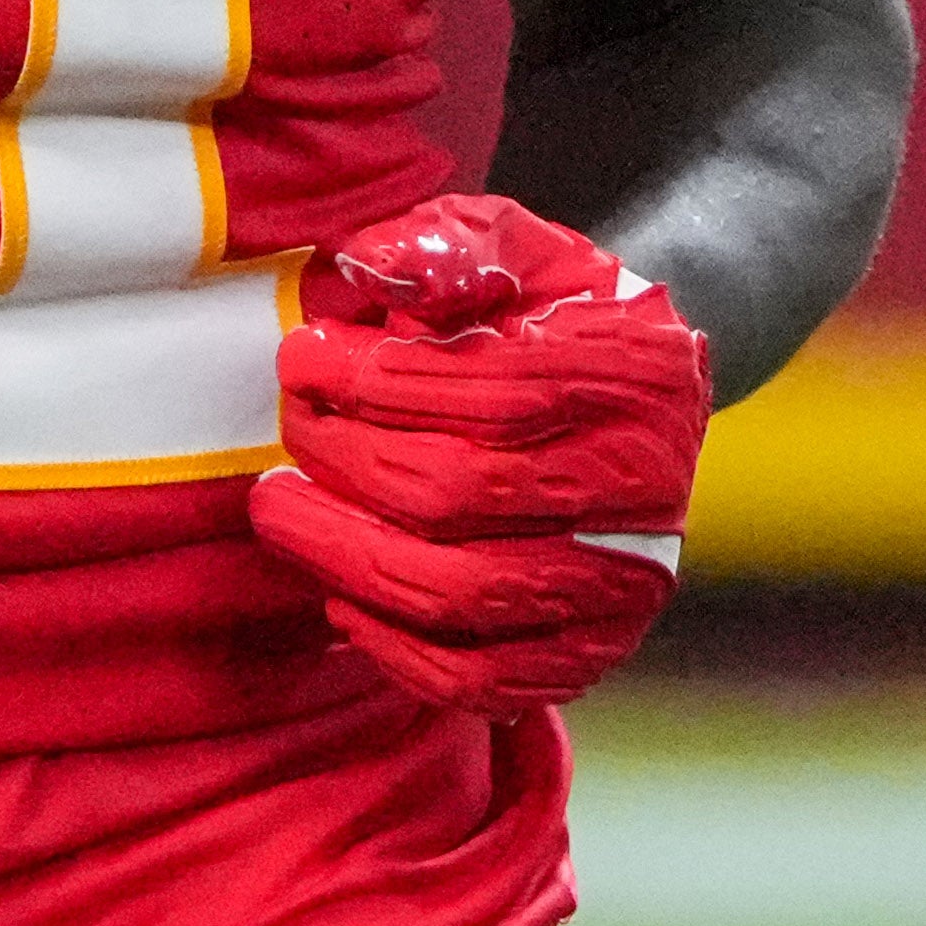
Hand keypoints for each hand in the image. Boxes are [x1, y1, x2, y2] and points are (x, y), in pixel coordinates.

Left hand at [251, 191, 710, 716]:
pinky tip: (339, 596)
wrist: (644, 397)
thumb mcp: (515, 246)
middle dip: (344, 464)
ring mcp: (624, 583)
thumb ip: (446, 248)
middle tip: (288, 433)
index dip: (374, 381)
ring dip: (344, 556)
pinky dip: (392, 649)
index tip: (301, 360)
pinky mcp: (592, 653)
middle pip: (459, 496)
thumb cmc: (555, 310)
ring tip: (281, 511)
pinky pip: (477, 679)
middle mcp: (642, 486)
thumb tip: (367, 273)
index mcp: (633, 375)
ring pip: (458, 595)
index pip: (486, 394)